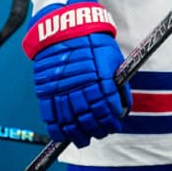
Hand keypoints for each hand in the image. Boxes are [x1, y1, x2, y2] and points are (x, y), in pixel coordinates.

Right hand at [22, 0, 127, 147]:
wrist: (67, 30)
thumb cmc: (95, 44)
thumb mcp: (113, 59)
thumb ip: (118, 84)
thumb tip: (125, 107)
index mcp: (101, 77)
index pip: (109, 106)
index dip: (113, 119)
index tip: (116, 125)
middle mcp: (82, 85)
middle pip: (91, 116)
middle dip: (99, 129)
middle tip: (104, 133)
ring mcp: (62, 89)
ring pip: (71, 119)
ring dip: (79, 133)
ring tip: (85, 140)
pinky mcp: (46, 91)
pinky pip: (51, 116)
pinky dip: (57, 129)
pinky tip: (64, 136)